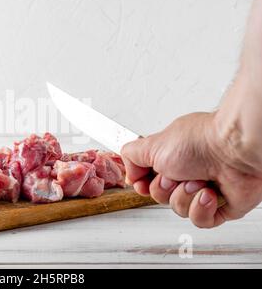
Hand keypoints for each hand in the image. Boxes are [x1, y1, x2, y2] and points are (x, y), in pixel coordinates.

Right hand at [121, 112, 261, 227]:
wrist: (235, 152)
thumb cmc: (200, 142)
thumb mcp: (151, 144)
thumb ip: (131, 156)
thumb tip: (129, 173)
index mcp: (170, 157)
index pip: (148, 178)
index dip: (143, 184)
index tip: (142, 182)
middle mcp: (186, 172)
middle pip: (159, 196)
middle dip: (165, 188)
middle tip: (175, 175)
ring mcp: (202, 190)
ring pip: (178, 209)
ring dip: (185, 196)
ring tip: (198, 181)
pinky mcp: (220, 206)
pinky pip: (200, 220)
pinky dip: (202, 207)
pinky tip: (209, 193)